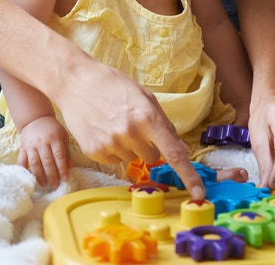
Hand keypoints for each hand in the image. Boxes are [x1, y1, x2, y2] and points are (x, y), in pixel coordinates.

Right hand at [18, 116, 70, 188]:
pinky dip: (24, 170)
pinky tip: (29, 177)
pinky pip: (22, 160)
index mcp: (54, 139)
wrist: (35, 118)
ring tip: (44, 184)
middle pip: (47, 162)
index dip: (62, 168)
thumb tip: (71, 166)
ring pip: (34, 163)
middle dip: (52, 176)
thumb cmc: (52, 128)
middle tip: (55, 186)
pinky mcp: (22, 148)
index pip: (59, 156)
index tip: (65, 179)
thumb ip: (66, 151)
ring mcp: (31, 145)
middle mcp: (42, 142)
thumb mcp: (63, 135)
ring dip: (39, 176)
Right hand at [53, 59, 205, 199]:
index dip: (189, 176)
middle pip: (151, 157)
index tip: (199, 194)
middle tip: (132, 124)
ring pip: (131, 159)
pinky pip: (113, 160)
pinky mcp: (94, 151)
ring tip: (112, 123)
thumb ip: (164, 124)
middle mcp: (130, 133)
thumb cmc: (112, 85)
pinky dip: (110, 149)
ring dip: (127, 146)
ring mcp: (110, 144)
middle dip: (147, 145)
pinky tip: (101, 129)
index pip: (173, 154)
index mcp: (147, 117)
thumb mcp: (144, 96)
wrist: (75, 81)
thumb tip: (182, 151)